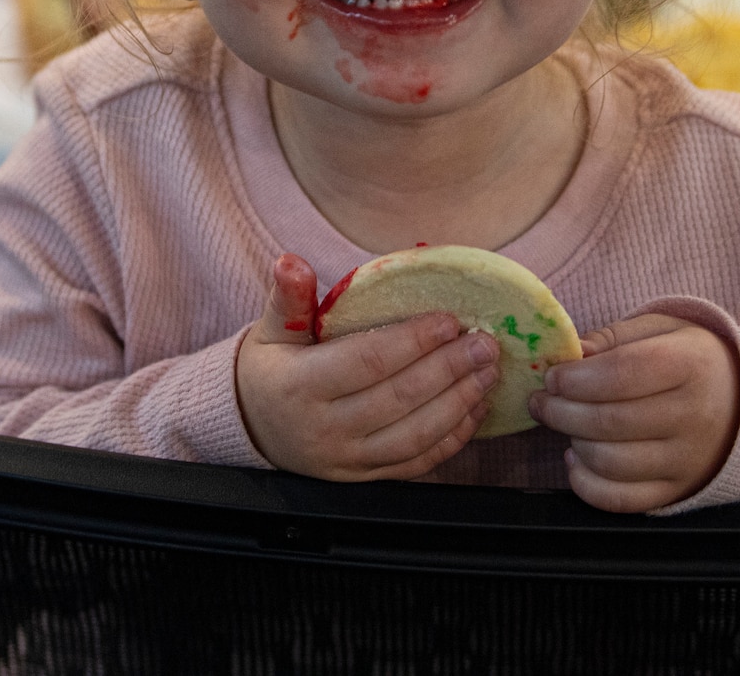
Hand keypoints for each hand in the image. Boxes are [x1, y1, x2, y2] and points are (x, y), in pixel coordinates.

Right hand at [235, 254, 501, 480]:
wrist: (252, 428)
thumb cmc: (269, 370)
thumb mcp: (270, 330)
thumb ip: (288, 298)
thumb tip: (291, 261)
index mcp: (300, 386)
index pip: (367, 362)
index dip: (412, 341)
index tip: (449, 320)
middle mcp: (324, 429)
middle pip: (398, 399)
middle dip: (449, 369)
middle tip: (484, 344)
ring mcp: (346, 460)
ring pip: (413, 436)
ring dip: (459, 404)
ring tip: (487, 372)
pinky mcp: (363, 478)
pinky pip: (415, 463)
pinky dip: (451, 439)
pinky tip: (474, 410)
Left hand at [528, 313, 739, 512]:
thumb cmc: (691, 360)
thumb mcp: (662, 330)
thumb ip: (614, 337)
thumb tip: (572, 353)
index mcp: (691, 364)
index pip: (622, 374)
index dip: (576, 378)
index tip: (552, 376)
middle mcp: (694, 416)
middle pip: (610, 422)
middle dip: (561, 411)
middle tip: (541, 401)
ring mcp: (687, 460)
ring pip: (610, 462)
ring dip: (573, 442)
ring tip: (566, 424)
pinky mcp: (676, 491)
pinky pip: (620, 500)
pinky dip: (586, 484)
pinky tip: (577, 458)